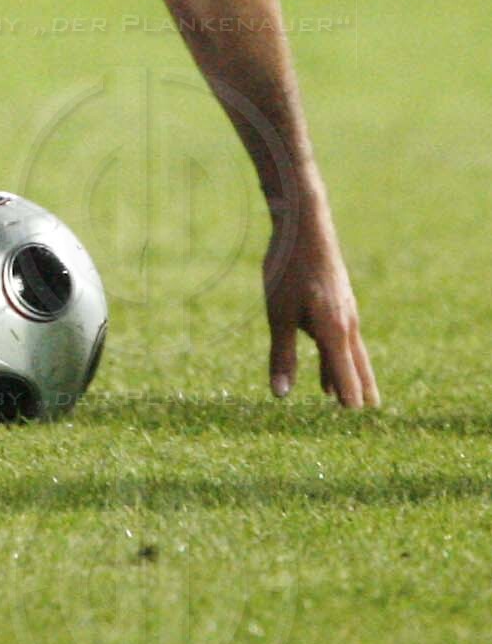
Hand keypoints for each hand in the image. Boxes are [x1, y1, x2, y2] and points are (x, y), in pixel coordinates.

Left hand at [265, 199, 378, 408]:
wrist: (305, 226)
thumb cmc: (288, 269)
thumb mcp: (278, 314)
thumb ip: (282, 355)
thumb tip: (280, 395)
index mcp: (334, 332)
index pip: (344, 376)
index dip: (348, 397)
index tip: (351, 417)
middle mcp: (346, 324)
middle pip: (355, 366)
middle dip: (357, 388)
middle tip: (365, 411)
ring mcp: (345, 310)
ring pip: (350, 350)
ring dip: (348, 372)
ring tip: (344, 394)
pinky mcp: (338, 299)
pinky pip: (342, 334)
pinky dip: (339, 351)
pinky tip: (332, 352)